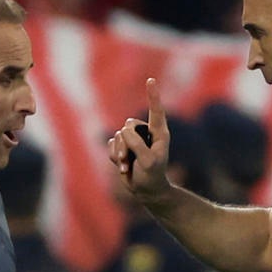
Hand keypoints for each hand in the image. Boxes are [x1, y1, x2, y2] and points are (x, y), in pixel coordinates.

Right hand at [107, 78, 170, 199]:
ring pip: (118, 136)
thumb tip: (123, 131)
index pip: (156, 111)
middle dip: (125, 143)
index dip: (153, 95)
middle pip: (128, 125)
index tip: (151, 80)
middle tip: (128, 159)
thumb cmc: (152, 176)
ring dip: (119, 153)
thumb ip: (138, 145)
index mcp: (159, 133)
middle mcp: (147, 133)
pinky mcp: (123, 147)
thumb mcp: (148, 162)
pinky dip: (114, 157)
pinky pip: (112, 144)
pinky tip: (123, 167)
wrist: (145, 192)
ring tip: (127, 166)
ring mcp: (134, 139)